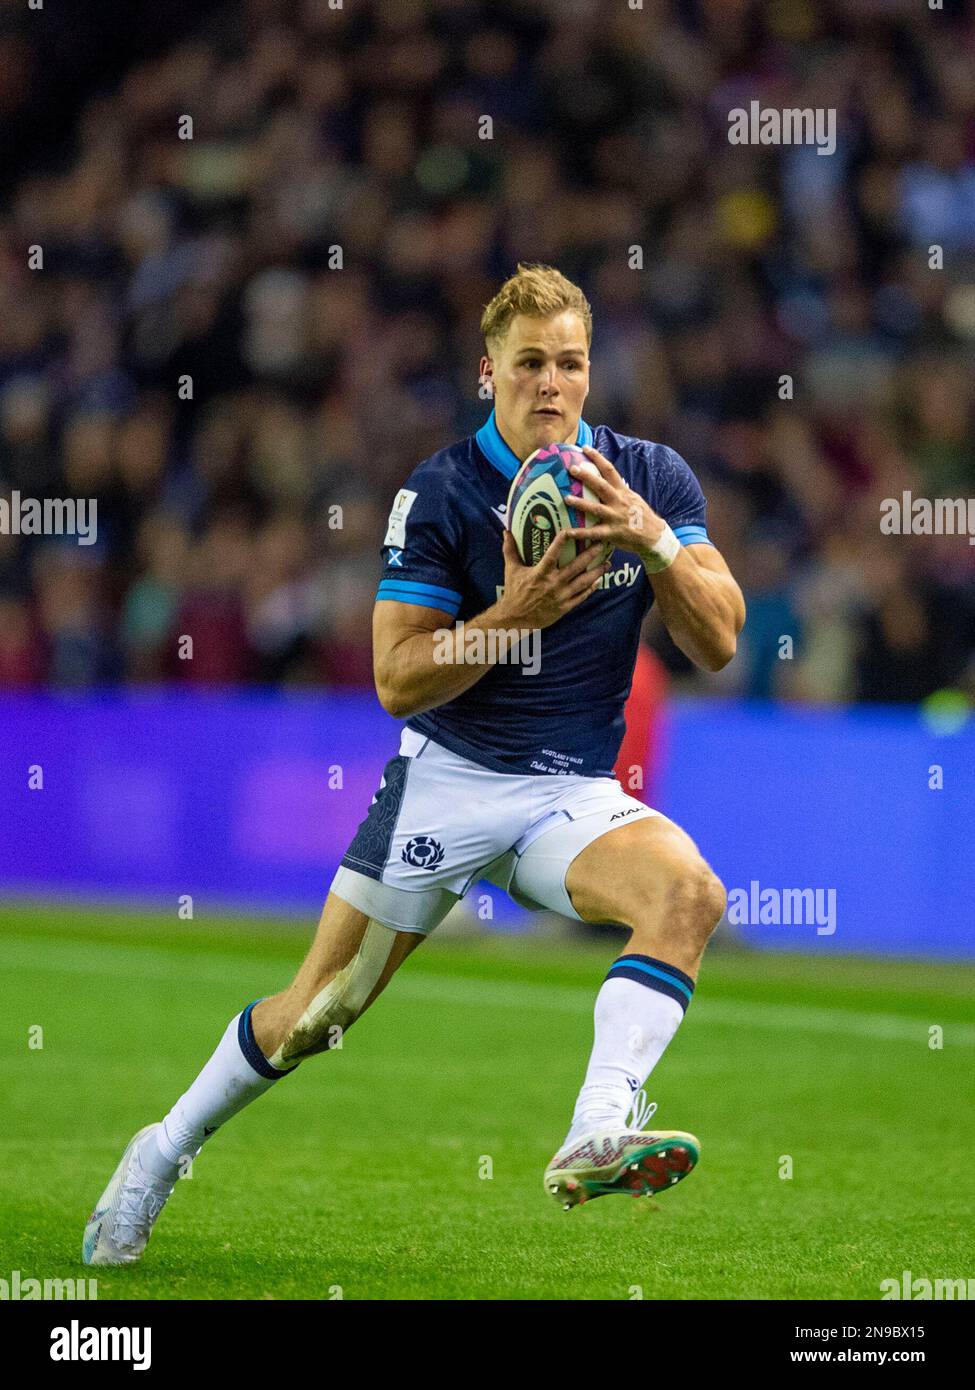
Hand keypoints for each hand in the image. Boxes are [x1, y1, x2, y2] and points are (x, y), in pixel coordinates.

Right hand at [496, 529, 610, 629]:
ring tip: (607, 563)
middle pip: (576, 566)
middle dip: (590, 554)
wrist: (515, 619)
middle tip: (601, 544)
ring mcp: (561, 596)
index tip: (571, 530)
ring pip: (583, 582)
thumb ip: (510, 550)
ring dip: (596, 572)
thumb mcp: (511, 569)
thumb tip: (506, 532)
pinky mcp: (564, 608)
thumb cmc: (513, 592)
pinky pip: (581, 597)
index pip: (553, 554)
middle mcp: (553, 584)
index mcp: (540, 573)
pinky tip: (598, 581)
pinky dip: (590, 589)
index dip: (562, 541)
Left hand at [565, 445, 666, 559]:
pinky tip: (568, 532)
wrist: (654, 536)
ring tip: (566, 498)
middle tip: (572, 468)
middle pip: (601, 486)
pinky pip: (594, 533)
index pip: (610, 470)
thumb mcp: (633, 498)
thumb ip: (619, 488)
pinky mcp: (613, 533)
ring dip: (581, 503)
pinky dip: (581, 533)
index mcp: (623, 491)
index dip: (597, 458)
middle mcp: (618, 502)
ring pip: (596, 509)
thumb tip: (608, 477)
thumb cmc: (641, 516)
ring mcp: (615, 517)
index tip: (585, 448)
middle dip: (587, 476)